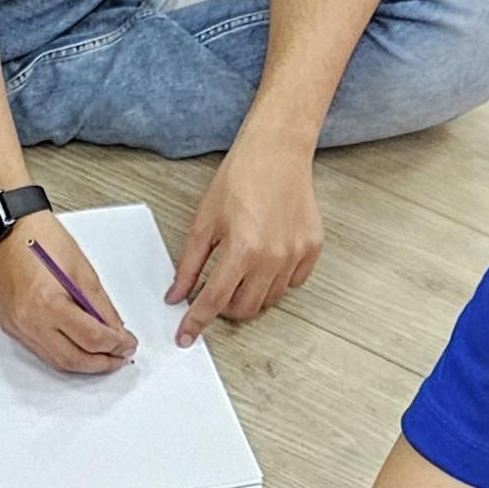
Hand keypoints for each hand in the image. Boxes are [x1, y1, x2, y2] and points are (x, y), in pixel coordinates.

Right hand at [0, 218, 134, 374]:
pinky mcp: (11, 327)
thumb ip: (100, 305)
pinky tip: (77, 348)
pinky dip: (63, 354)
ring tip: (102, 356)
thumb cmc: (41, 239)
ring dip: (83, 364)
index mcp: (49, 303)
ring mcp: (18, 327)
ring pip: (56, 362)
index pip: (91, 338)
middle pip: (73, 359)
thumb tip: (115, 329)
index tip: (127, 344)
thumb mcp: (82, 269)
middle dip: (102, 362)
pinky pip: (41, 352)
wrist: (6, 230)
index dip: (115, 345)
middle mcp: (30, 321)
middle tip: (119, 356)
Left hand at [170, 124, 323, 332]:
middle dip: (225, 308)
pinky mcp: (312, 248)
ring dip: (250, 294)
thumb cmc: (240, 178)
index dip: (196, 321)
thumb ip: (189, 264)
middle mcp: (272, 257)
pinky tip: (265, 261)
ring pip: (269, 299)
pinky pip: (293, 283)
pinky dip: (276, 281)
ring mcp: (296, 254)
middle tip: (216, 291)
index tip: (186, 335)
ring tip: (242, 269)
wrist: (276, 152)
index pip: (214, 301)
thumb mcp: (203, 222)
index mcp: (242, 250)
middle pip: (244, 309)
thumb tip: (176, 294)